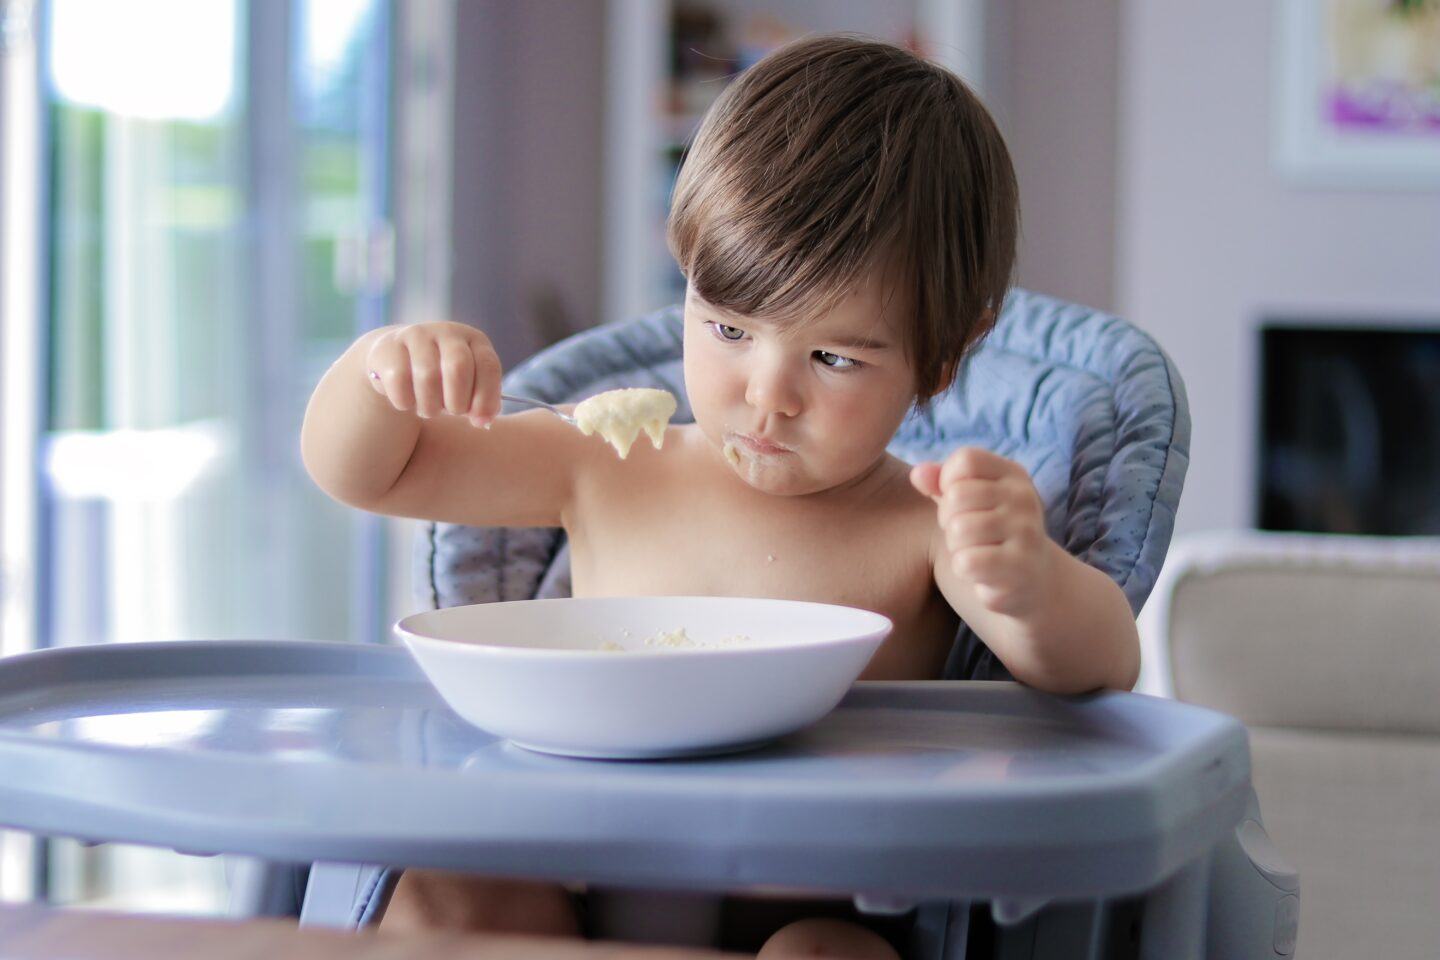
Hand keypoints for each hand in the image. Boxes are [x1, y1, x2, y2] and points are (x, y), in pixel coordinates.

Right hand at [363, 321, 501, 427]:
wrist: (397, 359)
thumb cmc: (442, 380)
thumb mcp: (468, 387)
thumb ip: (480, 404)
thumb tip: (483, 421)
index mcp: (474, 340)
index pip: (488, 366)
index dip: (486, 398)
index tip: (479, 420)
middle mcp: (447, 332)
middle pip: (458, 368)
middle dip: (457, 402)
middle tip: (452, 413)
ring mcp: (416, 335)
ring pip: (428, 377)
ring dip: (430, 406)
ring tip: (429, 410)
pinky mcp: (389, 347)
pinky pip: (399, 382)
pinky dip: (405, 402)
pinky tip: (407, 402)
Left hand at [910, 447, 1055, 617]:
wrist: (1033, 581)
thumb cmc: (990, 534)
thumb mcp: (969, 501)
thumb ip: (940, 483)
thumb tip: (917, 473)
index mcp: (1013, 474)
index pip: (966, 459)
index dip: (947, 480)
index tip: (956, 501)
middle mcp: (1025, 498)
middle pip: (956, 496)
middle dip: (948, 520)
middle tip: (966, 534)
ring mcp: (1026, 532)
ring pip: (959, 531)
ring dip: (957, 548)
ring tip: (976, 552)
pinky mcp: (1021, 567)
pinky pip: (966, 562)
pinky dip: (965, 571)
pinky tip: (983, 573)